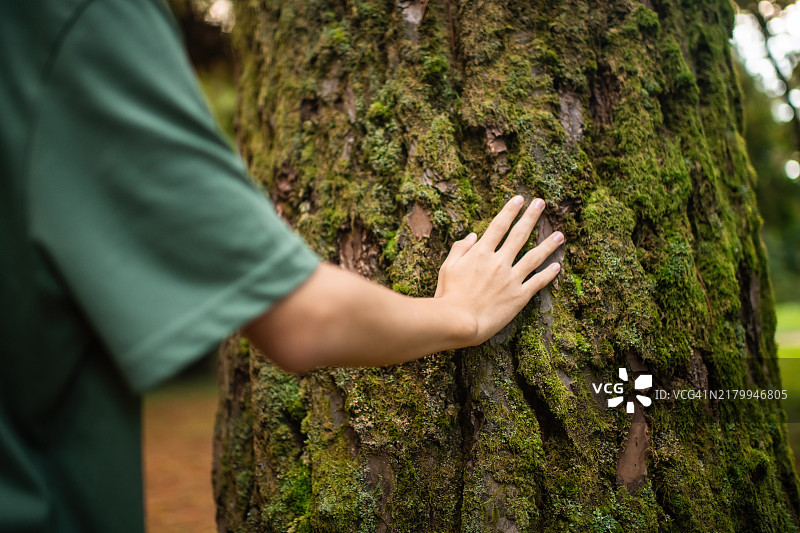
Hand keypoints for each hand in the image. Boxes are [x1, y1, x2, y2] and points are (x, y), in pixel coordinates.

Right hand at [434, 195, 563, 344]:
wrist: (458, 321)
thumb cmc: (448, 295)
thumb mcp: (447, 268)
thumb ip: (460, 249)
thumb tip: (472, 235)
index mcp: (480, 253)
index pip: (499, 226)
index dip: (510, 210)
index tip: (519, 199)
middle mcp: (499, 262)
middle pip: (519, 235)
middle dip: (531, 217)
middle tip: (541, 203)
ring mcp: (511, 279)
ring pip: (535, 257)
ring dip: (548, 244)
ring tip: (560, 234)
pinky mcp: (518, 297)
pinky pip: (537, 282)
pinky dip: (549, 274)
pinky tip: (557, 266)